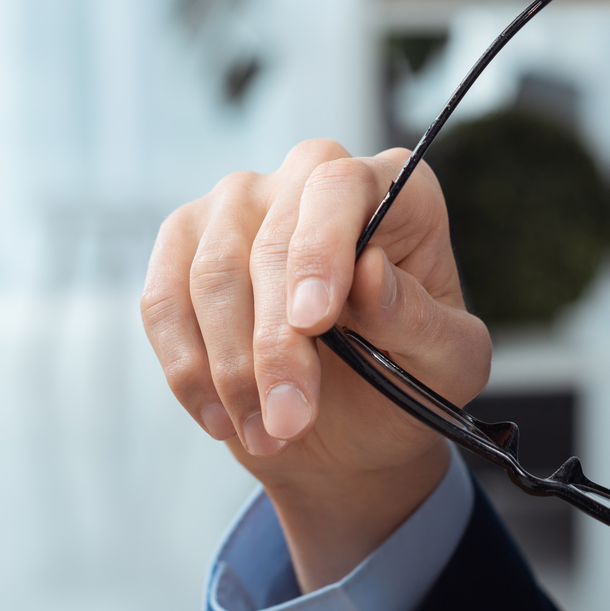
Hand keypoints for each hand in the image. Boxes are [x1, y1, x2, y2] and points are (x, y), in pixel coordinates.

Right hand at [141, 139, 490, 589]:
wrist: (352, 427)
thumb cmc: (409, 379)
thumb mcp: (447, 364)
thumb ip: (419, 319)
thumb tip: (370, 273)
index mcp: (390, 187)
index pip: (338, 186)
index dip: (320, 248)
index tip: (314, 322)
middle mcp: (308, 177)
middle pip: (270, 238)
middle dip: (274, 342)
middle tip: (291, 421)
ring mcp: (238, 204)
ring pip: (211, 273)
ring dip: (232, 368)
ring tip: (269, 434)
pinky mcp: (185, 244)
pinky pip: (162, 300)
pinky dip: (187, 368)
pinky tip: (223, 418)